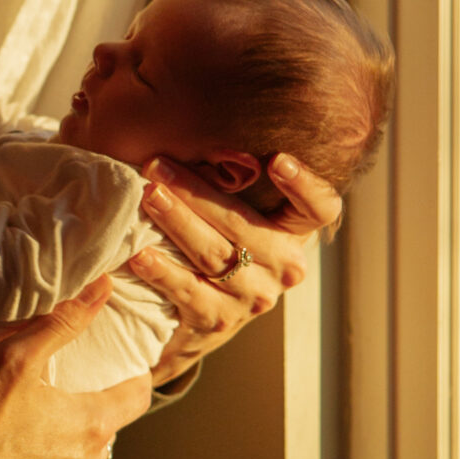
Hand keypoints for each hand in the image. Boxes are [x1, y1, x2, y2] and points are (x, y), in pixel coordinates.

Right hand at [0, 277, 152, 458]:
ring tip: (17, 440)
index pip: (138, 396)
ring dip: (56, 455)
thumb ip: (61, 324)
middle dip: (80, 416)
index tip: (119, 370)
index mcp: (92, 426)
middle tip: (46, 402)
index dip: (131, 378)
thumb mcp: (12, 361)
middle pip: (100, 434)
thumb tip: (102, 289)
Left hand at [126, 152, 341, 384]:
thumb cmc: (212, 248)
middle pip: (244, 225)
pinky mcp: (219, 320)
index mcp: (292, 234)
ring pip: (214, 254)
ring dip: (177, 223)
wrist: (192, 323)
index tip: (276, 160)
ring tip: (147, 197)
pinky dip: (163, 272)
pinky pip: (190, 292)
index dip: (305, 186)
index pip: (319, 209)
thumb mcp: (233, 218)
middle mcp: (282, 267)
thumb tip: (190, 135)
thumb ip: (228, 183)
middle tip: (158, 166)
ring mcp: (253, 297)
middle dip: (196, 192)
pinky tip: (140, 255)